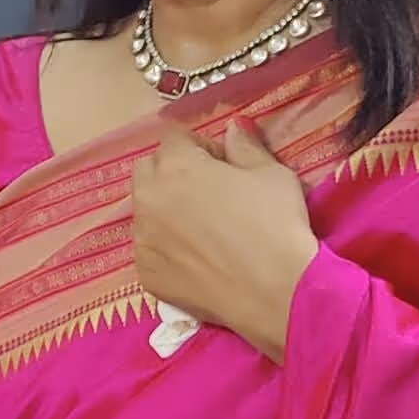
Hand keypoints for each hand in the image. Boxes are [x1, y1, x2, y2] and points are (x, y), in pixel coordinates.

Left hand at [128, 121, 318, 359]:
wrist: (274, 291)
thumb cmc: (275, 224)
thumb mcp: (271, 174)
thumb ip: (245, 146)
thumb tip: (233, 127)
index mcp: (175, 166)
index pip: (175, 139)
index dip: (202, 148)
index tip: (224, 165)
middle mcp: (148, 199)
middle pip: (149, 171)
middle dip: (172, 173)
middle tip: (207, 192)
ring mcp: (143, 239)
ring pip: (146, 213)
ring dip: (166, 211)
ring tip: (203, 230)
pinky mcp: (145, 274)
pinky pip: (150, 250)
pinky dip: (167, 249)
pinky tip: (198, 261)